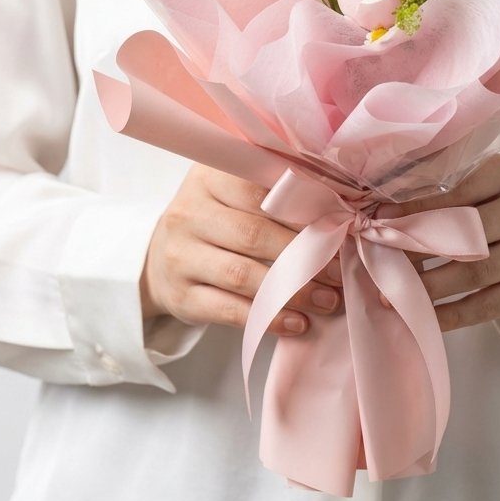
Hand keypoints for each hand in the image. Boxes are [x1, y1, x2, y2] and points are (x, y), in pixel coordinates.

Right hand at [140, 164, 342, 335]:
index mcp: (208, 177)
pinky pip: (230, 311)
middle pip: (254, 234)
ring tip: (328, 300)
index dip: (303, 211)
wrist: (160, 258)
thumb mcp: (233, 191)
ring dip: (293, 291)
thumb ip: (274, 192)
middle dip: (304, 255)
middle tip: (339, 271)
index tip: (339, 227)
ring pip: (243, 275)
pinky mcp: (180, 296)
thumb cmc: (215, 219)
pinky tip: (298, 322)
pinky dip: (269, 318)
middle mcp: (189, 213)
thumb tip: (338, 211)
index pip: (260, 190)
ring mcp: (180, 256)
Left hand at [390, 154, 499, 331]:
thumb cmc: (491, 207)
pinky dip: (451, 315)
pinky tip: (422, 316)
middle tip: (380, 258)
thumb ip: (438, 185)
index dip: (418, 204)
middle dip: (417, 246)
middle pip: (468, 231)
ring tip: (392, 291)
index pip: (461, 187)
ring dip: (429, 284)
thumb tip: (383, 205)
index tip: (380, 217)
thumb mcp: (476, 184)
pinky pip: (485, 306)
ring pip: (474, 271)